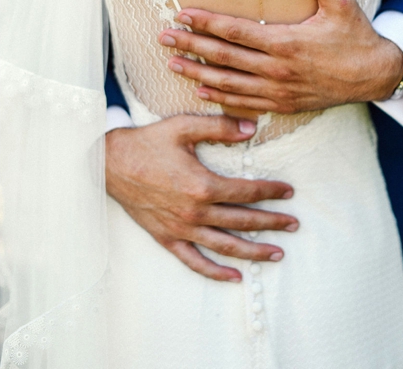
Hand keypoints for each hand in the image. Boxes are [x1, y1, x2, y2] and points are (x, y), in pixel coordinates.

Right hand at [106, 115, 297, 281]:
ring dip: (254, 251)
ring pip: (225, 246)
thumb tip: (251, 127)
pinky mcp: (166, 237)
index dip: (272, 192)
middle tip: (293, 224)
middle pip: (243, 221)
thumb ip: (219, 126)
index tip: (289, 192)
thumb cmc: (147, 143)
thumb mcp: (182, 127)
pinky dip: (215, 272)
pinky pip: (194, 260)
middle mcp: (195, 212)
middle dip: (272, 223)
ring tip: (278, 253)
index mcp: (202, 185)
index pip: (247, 192)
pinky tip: (234, 276)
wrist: (110, 163)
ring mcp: (181, 228)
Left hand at [159, 0, 402, 114]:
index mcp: (286, 43)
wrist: (377, 76)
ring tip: (171, 64)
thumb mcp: (341, 5)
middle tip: (162, 38)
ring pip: (227, 84)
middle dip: (190, 46)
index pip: (235, 31)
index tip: (182, 13)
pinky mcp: (282, 105)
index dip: (206, 22)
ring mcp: (278, 91)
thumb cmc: (356, 37)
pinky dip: (219, 98)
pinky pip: (243, 103)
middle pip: (223, 58)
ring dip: (196, 74)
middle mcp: (276, 69)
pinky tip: (200, 91)